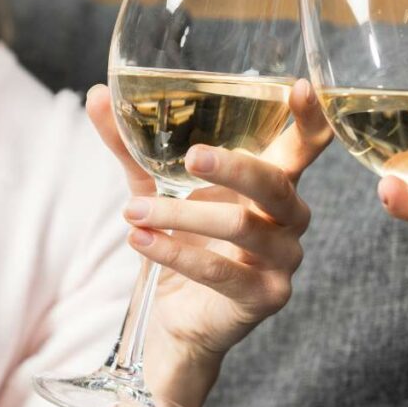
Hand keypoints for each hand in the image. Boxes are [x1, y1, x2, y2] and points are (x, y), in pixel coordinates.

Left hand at [86, 79, 330, 406]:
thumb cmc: (182, 244)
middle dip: (236, 167)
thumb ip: (133, 146)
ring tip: (134, 212)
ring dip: (183, 217)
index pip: (306, 145)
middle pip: (277, 184)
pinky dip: (177, 254)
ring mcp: (283, 259)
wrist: (178, 320)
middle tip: (193, 156)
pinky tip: (141, 241)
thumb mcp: (156, 190)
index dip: (309, 117)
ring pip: (242, 227)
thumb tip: (97, 94)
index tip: (300, 86)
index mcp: (273, 183)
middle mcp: (289, 218)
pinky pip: (222, 271)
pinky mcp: (266, 296)